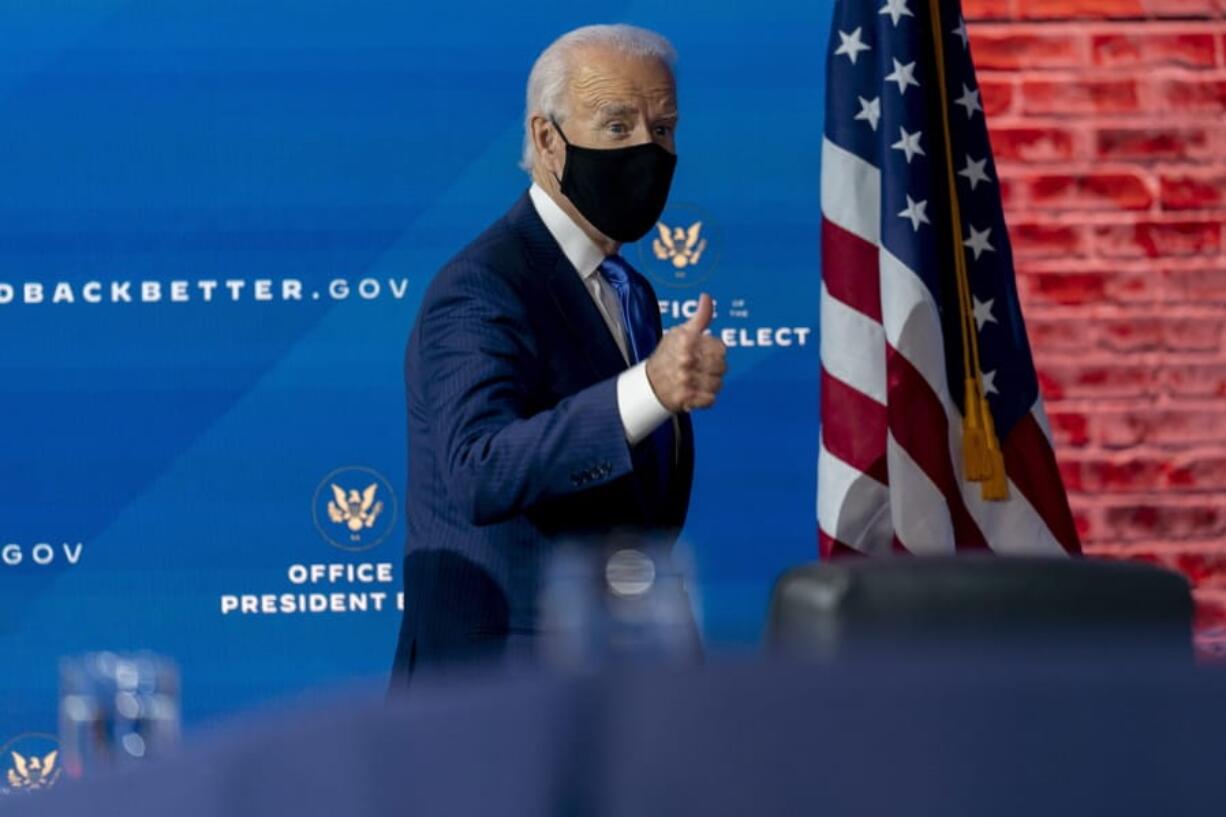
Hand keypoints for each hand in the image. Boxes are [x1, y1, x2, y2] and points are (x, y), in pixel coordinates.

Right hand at [645, 293, 726, 412]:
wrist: (648, 384)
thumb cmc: (667, 355)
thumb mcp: (681, 331)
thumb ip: (699, 317)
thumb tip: (707, 298)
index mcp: (687, 341)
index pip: (721, 348)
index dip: (716, 351)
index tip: (705, 352)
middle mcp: (686, 360)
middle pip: (722, 366)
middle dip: (715, 368)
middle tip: (702, 368)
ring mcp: (686, 380)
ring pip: (718, 384)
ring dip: (711, 384)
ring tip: (698, 380)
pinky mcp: (687, 398)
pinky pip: (711, 399)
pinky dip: (706, 399)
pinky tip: (697, 392)